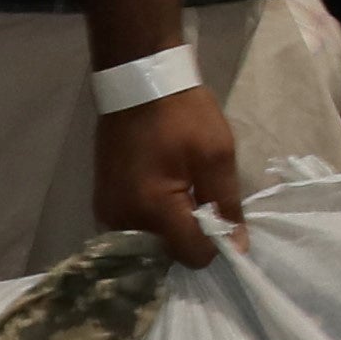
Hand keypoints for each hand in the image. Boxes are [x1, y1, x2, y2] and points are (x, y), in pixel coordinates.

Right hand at [95, 87, 245, 266]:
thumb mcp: (216, 156)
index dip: (217, 243)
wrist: (139, 83)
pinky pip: (136, 229)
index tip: (226, 220)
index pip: (192, 255)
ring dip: (174, 230)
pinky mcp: (104, 204)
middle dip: (193, 237)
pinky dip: (157, 221)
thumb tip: (236, 247)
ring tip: (189, 197)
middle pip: (169, 254)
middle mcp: (122, 221)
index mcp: (152, 209)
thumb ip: (226, 205)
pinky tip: (171, 197)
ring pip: (152, 244)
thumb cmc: (182, 115)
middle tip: (207, 203)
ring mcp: (107, 213)